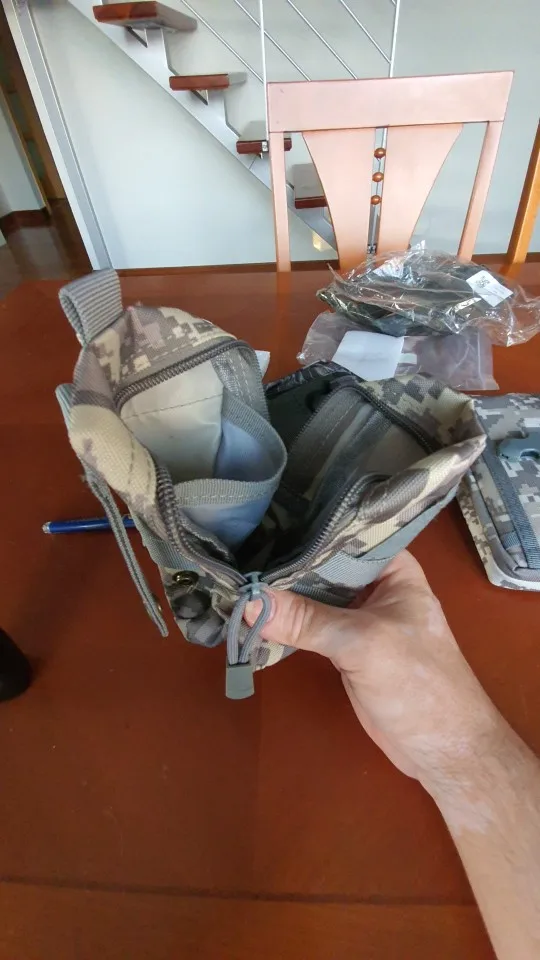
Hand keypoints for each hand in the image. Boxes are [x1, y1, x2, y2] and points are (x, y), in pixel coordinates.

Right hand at [245, 551, 498, 791]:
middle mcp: (374, 584)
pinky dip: (283, 622)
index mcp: (392, 567)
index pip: (341, 536)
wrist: (441, 749)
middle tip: (232, 552)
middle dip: (281, 563)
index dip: (300, 530)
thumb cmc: (419, 684)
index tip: (254, 524)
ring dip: (278, 595)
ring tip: (233, 578)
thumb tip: (247, 601)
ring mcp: (357, 615)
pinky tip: (249, 614)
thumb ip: (307, 620)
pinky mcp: (343, 645)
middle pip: (320, 565)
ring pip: (310, 596)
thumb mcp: (362, 643)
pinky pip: (307, 624)